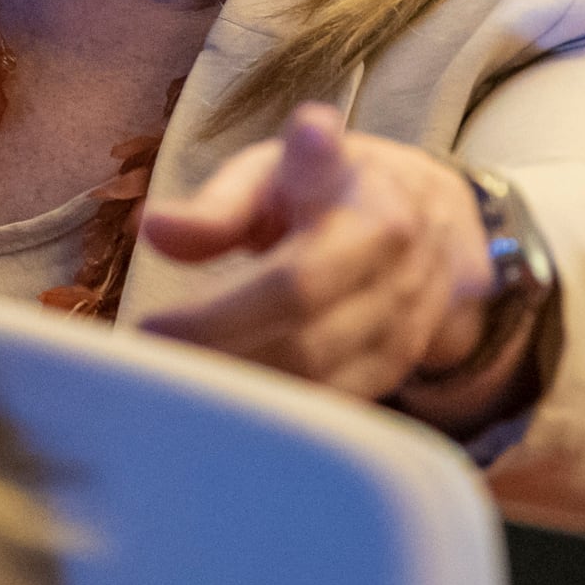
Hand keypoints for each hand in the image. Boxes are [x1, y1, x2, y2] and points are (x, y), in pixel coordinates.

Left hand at [138, 107, 497, 404]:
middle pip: (303, 347)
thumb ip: (220, 204)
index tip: (150, 326)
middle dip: (217, 362)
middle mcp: (398, 276)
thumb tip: (156, 231)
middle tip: (143, 368)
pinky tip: (219, 405)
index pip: (294, 282)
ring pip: (317, 388)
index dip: (220, 316)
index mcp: (368, 214)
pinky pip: (330, 409)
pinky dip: (272, 415)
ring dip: (239, 397)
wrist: (441, 219)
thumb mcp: (277, 169)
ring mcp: (406, 331)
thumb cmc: (331, 186)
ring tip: (172, 386)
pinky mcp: (396, 372)